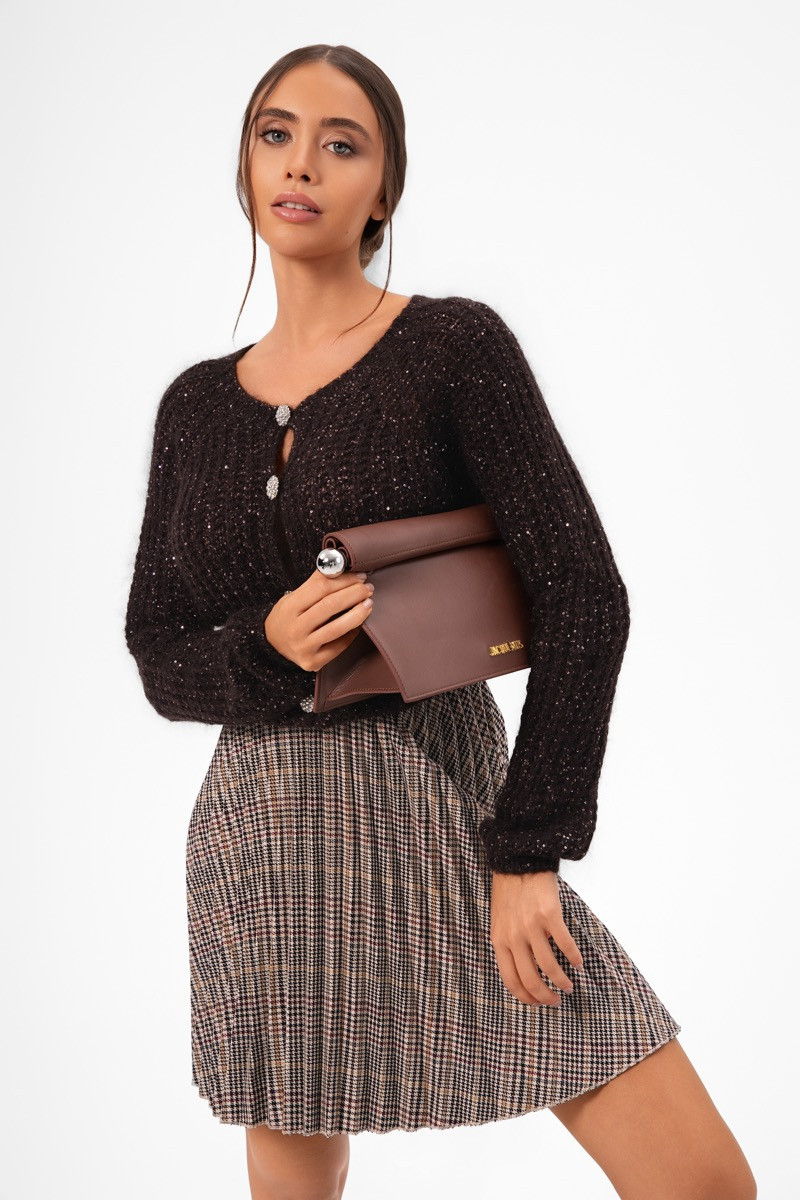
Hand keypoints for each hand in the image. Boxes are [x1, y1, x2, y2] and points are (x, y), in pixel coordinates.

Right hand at [264, 567, 374, 670]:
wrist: (272, 644)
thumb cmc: (288, 616)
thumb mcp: (294, 597)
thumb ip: (316, 583)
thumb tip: (342, 566)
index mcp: (289, 608)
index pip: (321, 588)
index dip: (343, 580)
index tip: (359, 576)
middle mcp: (295, 629)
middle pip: (330, 606)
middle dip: (354, 594)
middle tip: (368, 588)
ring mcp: (304, 647)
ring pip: (337, 628)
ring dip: (358, 614)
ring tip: (369, 604)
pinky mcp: (313, 662)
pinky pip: (339, 646)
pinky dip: (352, 633)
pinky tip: (360, 623)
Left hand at [490, 870, 583, 1006]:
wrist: (517, 862)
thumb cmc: (509, 892)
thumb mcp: (499, 921)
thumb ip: (508, 944)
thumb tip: (522, 971)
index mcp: (499, 941)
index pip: (511, 980)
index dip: (526, 997)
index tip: (538, 1003)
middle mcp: (514, 937)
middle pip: (531, 979)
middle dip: (546, 996)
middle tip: (557, 1000)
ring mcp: (531, 926)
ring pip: (549, 966)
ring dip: (562, 981)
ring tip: (569, 985)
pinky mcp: (548, 915)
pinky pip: (565, 944)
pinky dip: (574, 957)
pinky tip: (578, 962)